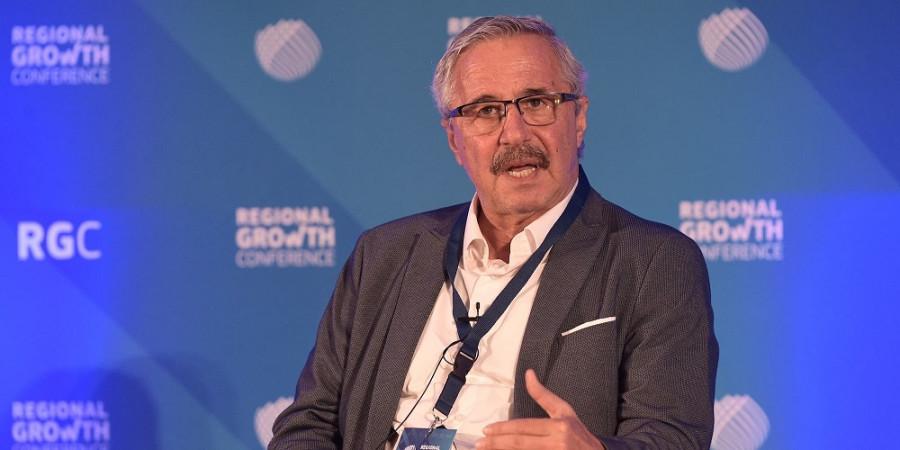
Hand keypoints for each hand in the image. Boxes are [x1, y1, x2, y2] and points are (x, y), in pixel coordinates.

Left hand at [475, 369, 605, 448]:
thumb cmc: (579, 433)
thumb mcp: (564, 410)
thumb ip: (543, 395)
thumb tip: (528, 374)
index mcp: (559, 426)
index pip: (525, 427)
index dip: (504, 429)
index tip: (487, 430)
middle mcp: (557, 443)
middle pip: (521, 443)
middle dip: (498, 443)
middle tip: (480, 444)